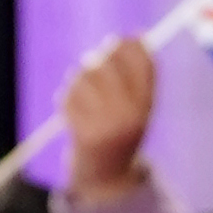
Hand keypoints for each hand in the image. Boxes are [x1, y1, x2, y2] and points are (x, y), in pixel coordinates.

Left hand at [57, 34, 155, 198]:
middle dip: (99, 60)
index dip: (129, 46)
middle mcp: (130, 116)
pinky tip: (73, 113)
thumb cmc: (122, 132)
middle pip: (106, 64)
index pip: (141, 62)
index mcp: (145, 108)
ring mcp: (106, 124)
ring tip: (83, 96)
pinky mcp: (83, 131)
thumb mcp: (137, 105)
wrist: (106, 177)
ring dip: (78, 81)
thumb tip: (137, 36)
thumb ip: (140, 73)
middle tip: (95, 63)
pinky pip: (67, 97)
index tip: (125, 39)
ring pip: (83, 78)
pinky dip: (67, 100)